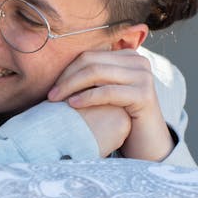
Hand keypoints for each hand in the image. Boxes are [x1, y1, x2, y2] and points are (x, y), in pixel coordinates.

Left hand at [48, 48, 173, 160]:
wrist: (146, 141)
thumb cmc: (120, 117)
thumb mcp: (106, 91)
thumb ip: (92, 77)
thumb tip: (57, 69)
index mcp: (128, 56)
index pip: (89, 55)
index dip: (67, 70)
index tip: (52, 86)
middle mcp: (138, 62)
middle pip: (91, 62)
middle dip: (67, 78)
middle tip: (51, 95)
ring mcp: (143, 77)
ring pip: (97, 73)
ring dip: (72, 86)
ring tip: (56, 99)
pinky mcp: (144, 95)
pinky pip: (108, 92)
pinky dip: (87, 97)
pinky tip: (73, 104)